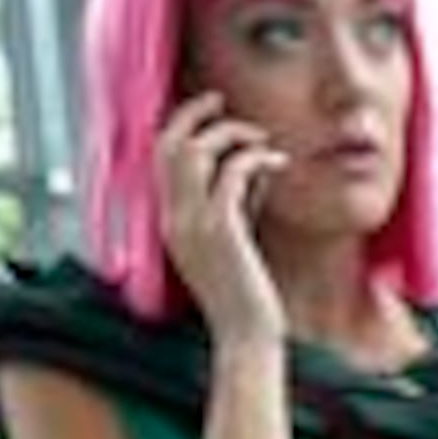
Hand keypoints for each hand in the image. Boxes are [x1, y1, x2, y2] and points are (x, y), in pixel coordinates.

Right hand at [153, 93, 288, 349]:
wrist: (247, 337)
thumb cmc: (247, 292)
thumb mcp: (238, 237)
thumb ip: (240, 199)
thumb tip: (256, 163)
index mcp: (170, 222)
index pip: (160, 158)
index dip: (182, 127)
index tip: (211, 113)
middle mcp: (173, 219)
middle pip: (167, 145)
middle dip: (194, 114)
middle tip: (222, 100)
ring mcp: (193, 225)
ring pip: (195, 151)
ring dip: (229, 133)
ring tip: (260, 139)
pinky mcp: (221, 231)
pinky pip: (232, 172)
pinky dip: (256, 157)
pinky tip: (277, 162)